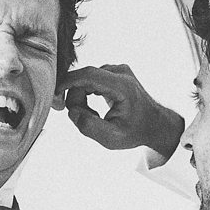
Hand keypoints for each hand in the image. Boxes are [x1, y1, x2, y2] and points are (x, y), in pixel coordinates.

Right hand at [56, 63, 184, 157]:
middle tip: (81, 118)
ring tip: (92, 115)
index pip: (88, 75)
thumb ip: (89, 127)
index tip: (55, 94)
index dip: (67, 82)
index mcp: (123, 86)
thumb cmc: (134, 132)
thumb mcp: (111, 139)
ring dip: (81, 97)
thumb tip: (72, 112)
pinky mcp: (114, 72)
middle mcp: (121, 73)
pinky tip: (94, 108)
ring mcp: (118, 70)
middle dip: (75, 97)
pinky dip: (86, 93)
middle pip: (84, 77)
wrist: (154, 124)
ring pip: (86, 78)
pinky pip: (90, 78)